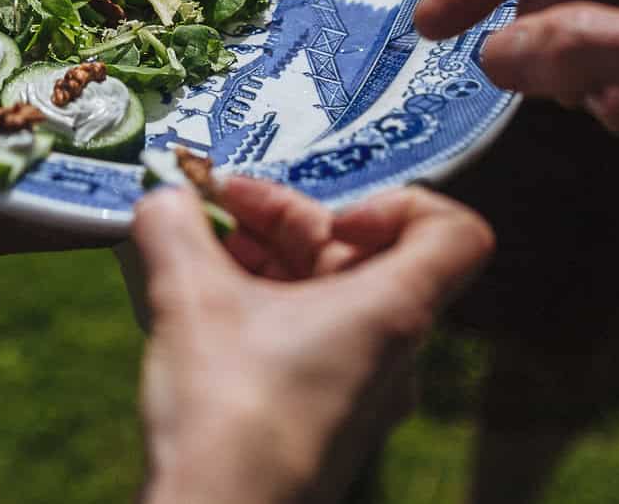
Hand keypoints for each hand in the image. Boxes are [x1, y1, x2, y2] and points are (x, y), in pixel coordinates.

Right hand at [133, 179, 491, 503]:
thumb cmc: (230, 417)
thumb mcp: (188, 296)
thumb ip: (173, 228)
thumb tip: (163, 200)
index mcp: (393, 310)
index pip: (455, 234)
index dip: (397, 202)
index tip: (328, 217)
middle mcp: (392, 351)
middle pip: (363, 253)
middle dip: (282, 220)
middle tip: (211, 207)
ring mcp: (361, 390)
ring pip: (327, 296)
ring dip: (262, 261)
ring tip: (190, 251)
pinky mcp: (324, 418)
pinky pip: (307, 338)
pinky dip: (259, 307)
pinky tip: (195, 305)